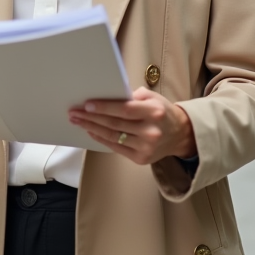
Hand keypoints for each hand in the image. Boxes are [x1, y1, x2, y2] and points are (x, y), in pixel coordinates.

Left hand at [69, 87, 196, 165]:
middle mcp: (151, 131)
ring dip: (92, 128)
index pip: (124, 110)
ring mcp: (146, 147)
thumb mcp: (152, 97)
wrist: (179, 134)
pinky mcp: (141, 159)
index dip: (104, 108)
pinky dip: (101, 139)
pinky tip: (91, 132)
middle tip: (74, 113)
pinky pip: (116, 147)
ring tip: (78, 121)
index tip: (86, 105)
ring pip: (112, 136)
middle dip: (91, 118)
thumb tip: (107, 96)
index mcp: (154, 112)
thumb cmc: (162, 111)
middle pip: (115, 124)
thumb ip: (132, 96)